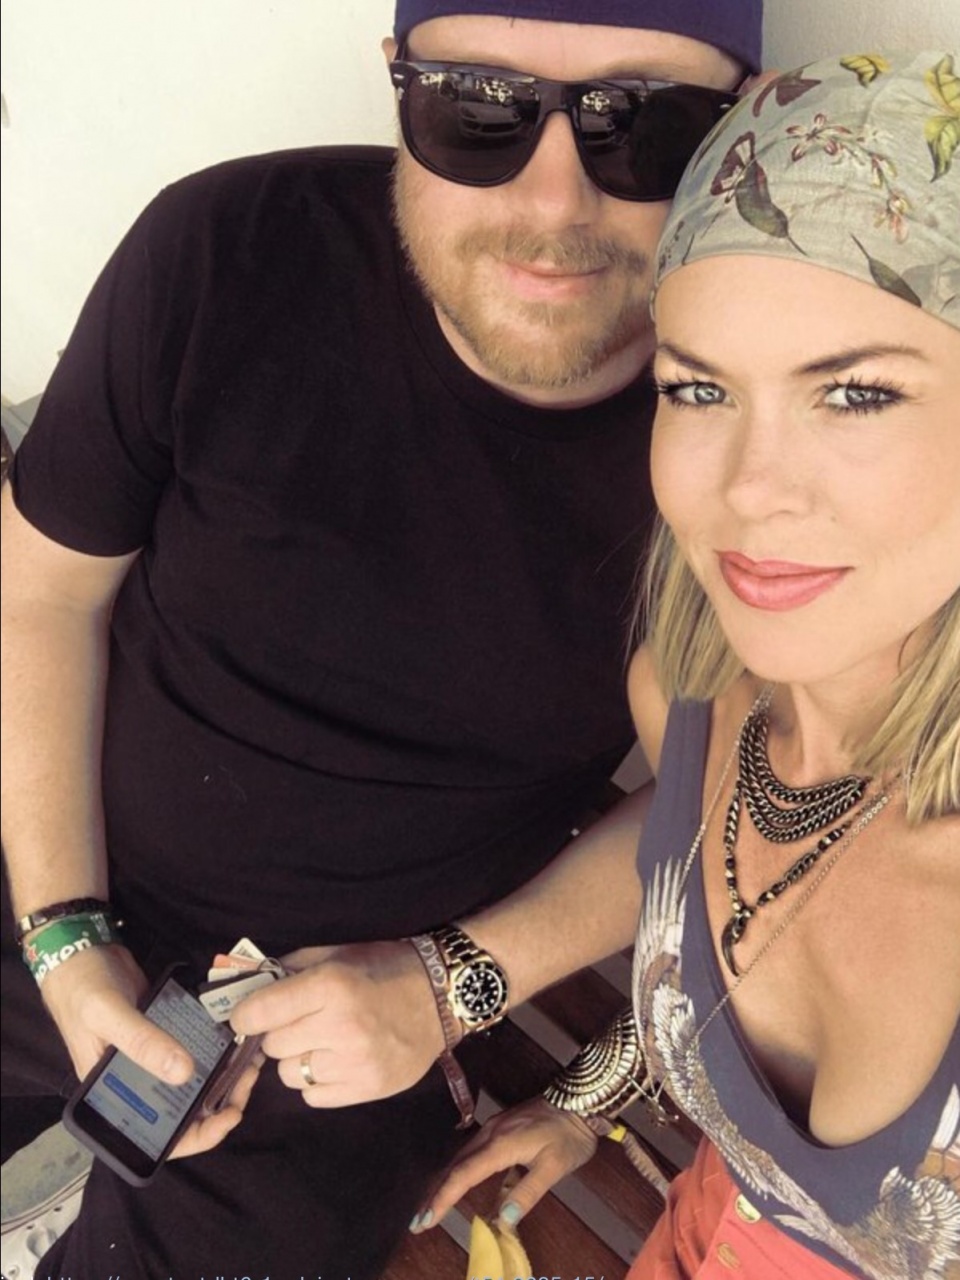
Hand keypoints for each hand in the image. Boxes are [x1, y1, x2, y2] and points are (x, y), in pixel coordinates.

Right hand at [39, 943, 261, 1158]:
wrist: (79, 950)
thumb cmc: (83, 988)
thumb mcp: (109, 1015)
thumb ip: (142, 1043)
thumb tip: (184, 1074)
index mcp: (113, 1095)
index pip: (157, 1134)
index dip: (197, 1135)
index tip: (232, 1115)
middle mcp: (136, 1083)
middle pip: (183, 1109)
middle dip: (221, 1099)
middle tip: (250, 1074)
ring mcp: (152, 1057)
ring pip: (193, 1079)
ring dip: (222, 1073)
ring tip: (249, 1056)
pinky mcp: (164, 1033)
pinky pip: (192, 1048)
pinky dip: (214, 1047)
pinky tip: (235, 1037)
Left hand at [231, 940, 444, 1105]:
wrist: (442, 995)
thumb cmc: (383, 967)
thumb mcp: (336, 953)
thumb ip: (289, 968)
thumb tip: (246, 985)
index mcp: (330, 985)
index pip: (259, 1012)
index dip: (245, 1014)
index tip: (248, 1014)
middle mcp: (340, 1026)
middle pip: (273, 1046)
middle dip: (279, 1033)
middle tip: (301, 1022)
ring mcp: (356, 1062)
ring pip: (290, 1075)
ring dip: (299, 1059)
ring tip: (324, 1041)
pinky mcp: (368, 1089)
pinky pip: (314, 1096)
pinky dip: (318, 1080)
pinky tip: (338, 1060)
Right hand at [411, 1098, 597, 1231]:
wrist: (580, 1101)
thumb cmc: (569, 1136)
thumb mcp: (554, 1168)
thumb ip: (527, 1193)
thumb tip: (502, 1220)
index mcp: (500, 1145)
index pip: (463, 1175)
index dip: (442, 1199)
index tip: (425, 1221)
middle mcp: (489, 1134)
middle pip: (454, 1166)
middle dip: (435, 1194)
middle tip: (419, 1222)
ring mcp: (493, 1128)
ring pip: (460, 1157)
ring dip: (444, 1182)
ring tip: (431, 1207)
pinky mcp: (499, 1127)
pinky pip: (470, 1151)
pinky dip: (458, 1170)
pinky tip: (456, 1182)